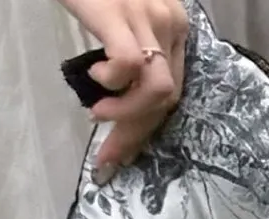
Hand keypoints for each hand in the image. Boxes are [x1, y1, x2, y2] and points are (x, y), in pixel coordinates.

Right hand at [56, 0, 188, 176]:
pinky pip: (129, 66)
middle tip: (106, 154)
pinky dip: (112, 82)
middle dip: (135, 136)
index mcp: (173, 27)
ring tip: (98, 110)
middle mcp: (170, 24)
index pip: (171, 93)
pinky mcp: (121, 14)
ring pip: (155, 92)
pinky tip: (95, 75)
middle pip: (166, 100)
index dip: (146, 130)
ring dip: (125, 115)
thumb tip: (118, 96)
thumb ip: (129, 49)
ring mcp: (149, 18)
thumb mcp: (123, 17)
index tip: (120, 154)